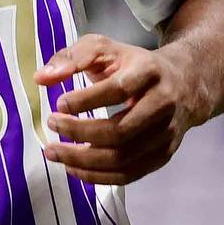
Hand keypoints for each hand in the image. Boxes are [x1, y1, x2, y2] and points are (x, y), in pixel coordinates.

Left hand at [33, 34, 207, 186]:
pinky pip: (128, 175)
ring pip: (122, 158)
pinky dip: (97, 176)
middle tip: (52, 126)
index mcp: (149, 72)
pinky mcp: (163, 156)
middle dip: (80, 133)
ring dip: (83, 160)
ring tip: (54, 152)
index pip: (118, 89)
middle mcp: (163, 104)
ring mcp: (166, 134)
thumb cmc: (133, 64)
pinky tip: (73, 168)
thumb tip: (41, 79)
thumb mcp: (104, 48)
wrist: (182, 83)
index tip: (59, 103)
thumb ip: (72, 57)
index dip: (86, 100)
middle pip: (120, 131)